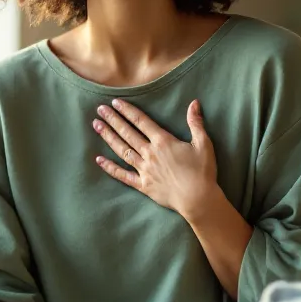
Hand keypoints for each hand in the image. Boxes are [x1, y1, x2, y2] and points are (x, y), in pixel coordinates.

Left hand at [92, 98, 216, 219]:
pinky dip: (110, 167)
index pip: (141, 121)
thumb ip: (196, 122)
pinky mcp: (142, 185)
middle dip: (113, 120)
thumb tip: (194, 102)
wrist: (197, 199)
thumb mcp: (203, 143)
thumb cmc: (202, 171)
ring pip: (122, 150)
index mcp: (163, 141)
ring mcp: (144, 169)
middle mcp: (150, 153)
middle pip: (127, 133)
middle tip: (100, 109)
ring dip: (108, 137)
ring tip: (96, 126)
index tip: (115, 102)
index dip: (127, 110)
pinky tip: (99, 160)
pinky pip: (122, 175)